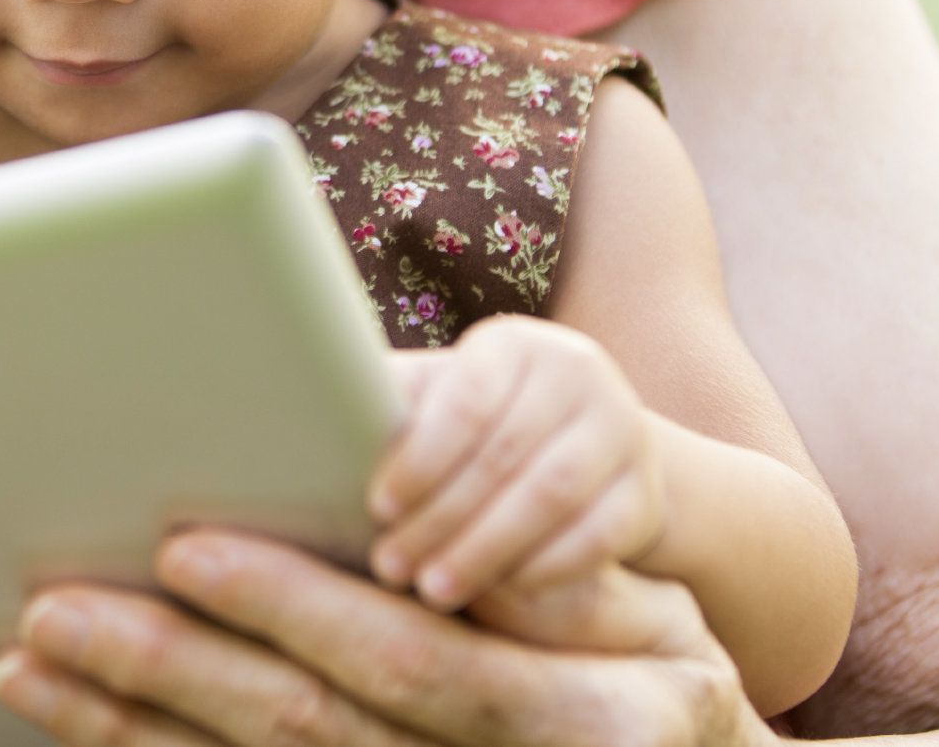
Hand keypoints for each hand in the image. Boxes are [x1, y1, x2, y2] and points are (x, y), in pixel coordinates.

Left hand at [0, 531, 767, 746]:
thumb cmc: (662, 684)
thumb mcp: (657, 627)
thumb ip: (567, 583)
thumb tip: (468, 537)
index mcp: (565, 724)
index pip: (404, 664)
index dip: (292, 604)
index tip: (188, 548)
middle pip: (301, 730)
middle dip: (167, 666)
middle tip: (53, 609)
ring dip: (126, 725)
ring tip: (27, 664)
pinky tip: (81, 724)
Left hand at [366, 316, 664, 610]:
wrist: (585, 451)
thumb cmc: (475, 430)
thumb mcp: (434, 405)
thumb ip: (386, 411)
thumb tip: (294, 425)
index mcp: (512, 345)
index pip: (465, 399)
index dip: (419, 458)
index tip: (375, 508)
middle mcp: (576, 373)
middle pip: (505, 454)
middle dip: (441, 518)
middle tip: (390, 568)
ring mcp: (621, 430)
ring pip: (552, 496)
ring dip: (487, 550)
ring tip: (434, 589)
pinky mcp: (644, 492)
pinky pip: (598, 535)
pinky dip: (544, 567)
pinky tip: (499, 593)